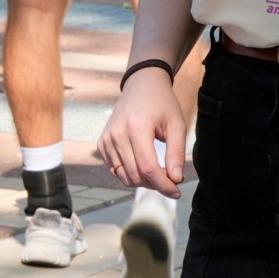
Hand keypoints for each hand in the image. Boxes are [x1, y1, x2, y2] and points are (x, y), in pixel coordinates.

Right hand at [95, 71, 187, 197]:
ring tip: (158, 174)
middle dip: (155, 184)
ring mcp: (106, 140)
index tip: (176, 192)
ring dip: (143, 181)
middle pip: (135, 175)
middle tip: (171, 181)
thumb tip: (175, 180)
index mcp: (136, 128)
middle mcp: (117, 135)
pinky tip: (143, 165)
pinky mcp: (102, 143)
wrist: (140, 86)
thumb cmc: (162, 104)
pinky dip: (130, 173)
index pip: (148, 167)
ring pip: (124, 176)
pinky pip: (115, 169)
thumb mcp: (177, 125)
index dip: (163, 185)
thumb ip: (176, 153)